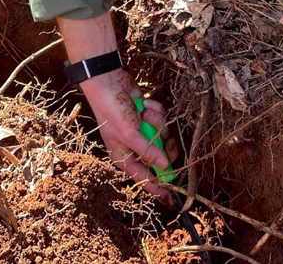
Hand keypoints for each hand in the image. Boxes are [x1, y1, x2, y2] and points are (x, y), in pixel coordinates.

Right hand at [81, 69, 178, 204]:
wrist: (110, 83)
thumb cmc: (113, 113)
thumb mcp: (129, 134)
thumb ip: (148, 152)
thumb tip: (164, 167)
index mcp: (125, 157)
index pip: (144, 177)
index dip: (157, 187)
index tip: (171, 198)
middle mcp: (135, 146)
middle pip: (160, 156)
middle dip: (164, 146)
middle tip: (167, 141)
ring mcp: (143, 131)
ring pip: (163, 134)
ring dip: (156, 122)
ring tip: (144, 113)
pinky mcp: (149, 117)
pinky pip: (162, 118)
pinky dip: (155, 110)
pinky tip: (144, 104)